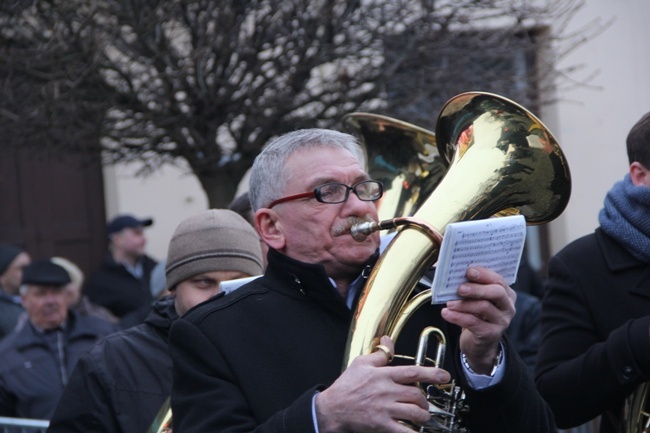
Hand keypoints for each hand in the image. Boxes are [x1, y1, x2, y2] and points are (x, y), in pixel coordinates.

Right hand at [315, 336, 450, 432]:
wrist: (332, 409)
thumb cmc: (346, 387)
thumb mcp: (361, 364)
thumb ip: (379, 354)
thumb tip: (389, 341)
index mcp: (383, 375)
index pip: (413, 371)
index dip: (432, 373)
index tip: (444, 376)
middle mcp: (386, 391)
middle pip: (417, 394)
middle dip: (424, 400)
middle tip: (423, 403)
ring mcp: (385, 409)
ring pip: (415, 413)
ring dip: (423, 416)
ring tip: (421, 417)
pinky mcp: (382, 425)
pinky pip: (404, 431)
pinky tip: (417, 432)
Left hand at [441, 266, 515, 373]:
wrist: (479, 343)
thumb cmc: (477, 315)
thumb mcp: (477, 299)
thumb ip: (472, 286)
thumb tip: (455, 272)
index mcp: (506, 293)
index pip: (498, 280)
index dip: (484, 274)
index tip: (469, 271)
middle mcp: (507, 307)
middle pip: (496, 293)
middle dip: (477, 288)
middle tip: (460, 288)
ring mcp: (501, 321)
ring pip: (483, 307)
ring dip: (463, 304)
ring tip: (449, 303)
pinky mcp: (491, 334)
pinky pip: (473, 323)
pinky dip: (458, 317)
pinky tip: (446, 313)